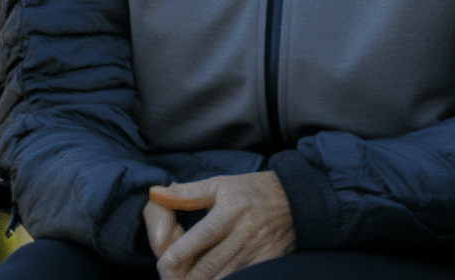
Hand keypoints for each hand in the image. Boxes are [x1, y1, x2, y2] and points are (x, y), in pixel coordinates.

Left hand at [149, 172, 295, 279]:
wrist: (298, 198)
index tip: (164, 264)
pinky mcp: (268, 262)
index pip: (197, 240)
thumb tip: (155, 194)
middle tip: (172, 278)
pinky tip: (215, 278)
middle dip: (183, 279)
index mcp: (229, 211)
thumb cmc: (254, 190)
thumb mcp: (221, 184)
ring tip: (190, 278)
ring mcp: (257, 251)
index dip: (174, 257)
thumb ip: (186, 193)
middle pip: (205, 269)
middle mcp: (243, 233)